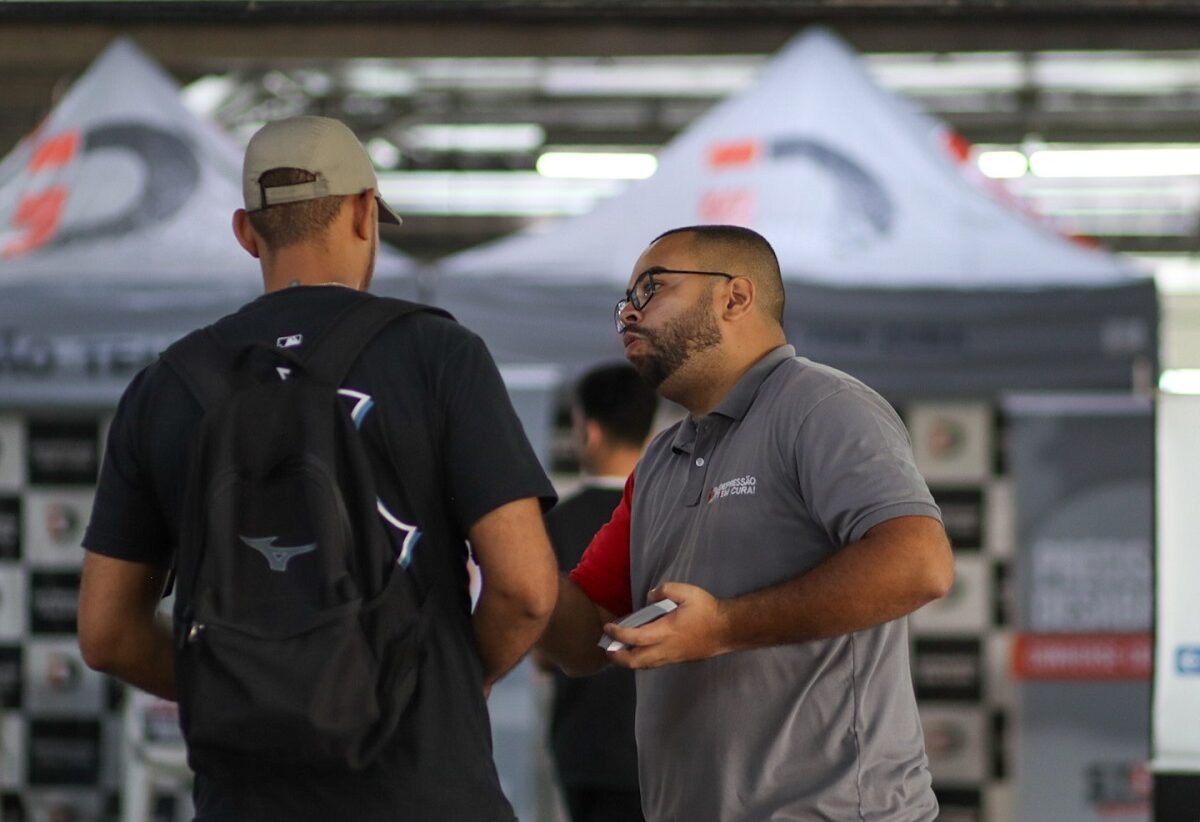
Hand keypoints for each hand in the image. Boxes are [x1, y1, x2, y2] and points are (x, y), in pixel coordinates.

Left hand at [603, 582, 731, 669]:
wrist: (728, 629)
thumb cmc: (707, 610)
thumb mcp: (687, 592)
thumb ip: (665, 590)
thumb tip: (649, 597)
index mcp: (666, 632)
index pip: (635, 637)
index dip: (618, 634)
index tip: (607, 628)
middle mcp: (667, 649)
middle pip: (636, 661)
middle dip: (618, 657)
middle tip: (607, 649)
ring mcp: (673, 657)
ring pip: (645, 665)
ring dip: (629, 661)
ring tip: (619, 652)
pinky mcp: (679, 659)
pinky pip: (655, 664)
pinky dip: (642, 660)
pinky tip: (640, 652)